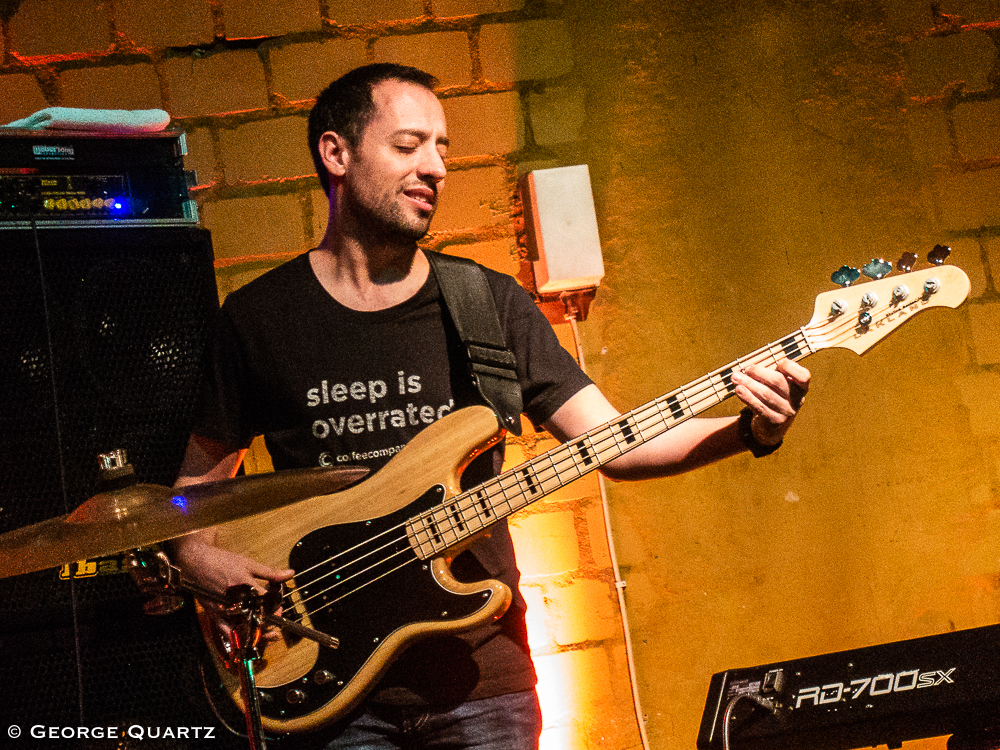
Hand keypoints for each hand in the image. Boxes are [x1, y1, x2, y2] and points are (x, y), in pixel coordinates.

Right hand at [169, 534, 292, 646]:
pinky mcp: (214, 615)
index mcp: (246, 586)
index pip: (267, 602)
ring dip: (257, 633)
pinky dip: (238, 639)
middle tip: (275, 621)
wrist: (196, 562)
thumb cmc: (222, 561)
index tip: (280, 608)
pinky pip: (226, 633)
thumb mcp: (249, 564)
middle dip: (270, 622)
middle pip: (257, 618)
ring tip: (267, 632)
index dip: (277, 607)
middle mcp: (236, 600)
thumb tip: (290, 574)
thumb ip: (270, 573)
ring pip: (244, 629)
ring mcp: (224, 609)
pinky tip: (246, 641)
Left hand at [731, 359, 810, 445]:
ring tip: (736, 378)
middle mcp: (798, 400)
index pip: (804, 376)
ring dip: (749, 384)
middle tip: (746, 369)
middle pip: (778, 382)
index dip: (791, 367)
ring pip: (766, 394)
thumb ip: (771, 374)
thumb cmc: (773, 397)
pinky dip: (748, 397)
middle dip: (759, 373)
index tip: (778, 362)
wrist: (771, 426)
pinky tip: (739, 390)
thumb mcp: (778, 386)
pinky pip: (760, 407)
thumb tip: (751, 367)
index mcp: (801, 388)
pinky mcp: (775, 421)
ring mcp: (787, 412)